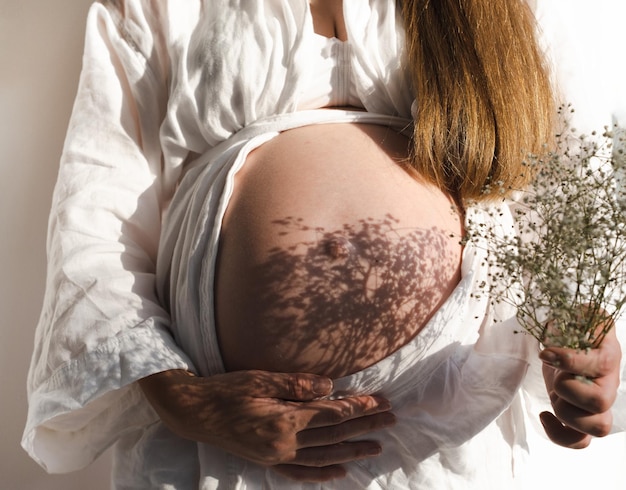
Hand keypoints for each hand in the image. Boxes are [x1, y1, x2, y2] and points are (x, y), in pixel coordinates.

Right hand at [138, 369, 394, 481]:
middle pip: (333, 436)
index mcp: (283, 421)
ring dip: (351, 451)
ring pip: (323, 456)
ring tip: (376, 447)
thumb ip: (298, 385)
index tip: (381, 401)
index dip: (358, 407)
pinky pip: (301, 473)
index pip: (331, 415)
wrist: (195, 413)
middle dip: (364, 427)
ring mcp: (276, 457)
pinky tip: (340, 473)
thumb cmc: (227, 390)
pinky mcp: (268, 461)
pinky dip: (322, 474)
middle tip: (391, 419)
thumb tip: (331, 387)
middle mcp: (284, 444)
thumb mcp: (261, 379)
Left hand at [540, 327, 621, 447]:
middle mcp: (610, 383)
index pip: (601, 364)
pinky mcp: (582, 417)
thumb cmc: (572, 329)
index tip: (545, 353)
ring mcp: (599, 405)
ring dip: (564, 410)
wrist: (571, 343)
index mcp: (608, 354)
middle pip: (600, 401)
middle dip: (567, 389)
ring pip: (596, 427)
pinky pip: (581, 441)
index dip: (570, 361)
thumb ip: (577, 316)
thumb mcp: (576, 315)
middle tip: (556, 377)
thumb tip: (558, 324)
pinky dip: (560, 435)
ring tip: (554, 393)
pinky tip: (544, 415)